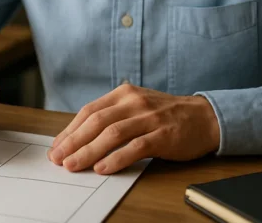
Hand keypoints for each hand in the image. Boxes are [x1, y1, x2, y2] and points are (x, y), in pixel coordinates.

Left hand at [48, 84, 220, 174]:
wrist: (204, 117)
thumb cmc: (166, 115)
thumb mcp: (137, 106)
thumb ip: (113, 116)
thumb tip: (80, 138)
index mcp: (124, 93)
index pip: (89, 111)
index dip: (70, 130)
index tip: (56, 147)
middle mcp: (134, 102)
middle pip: (96, 122)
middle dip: (73, 142)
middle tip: (58, 159)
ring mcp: (149, 117)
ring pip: (112, 134)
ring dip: (89, 151)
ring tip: (73, 166)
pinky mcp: (163, 134)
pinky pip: (135, 147)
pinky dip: (117, 158)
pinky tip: (103, 168)